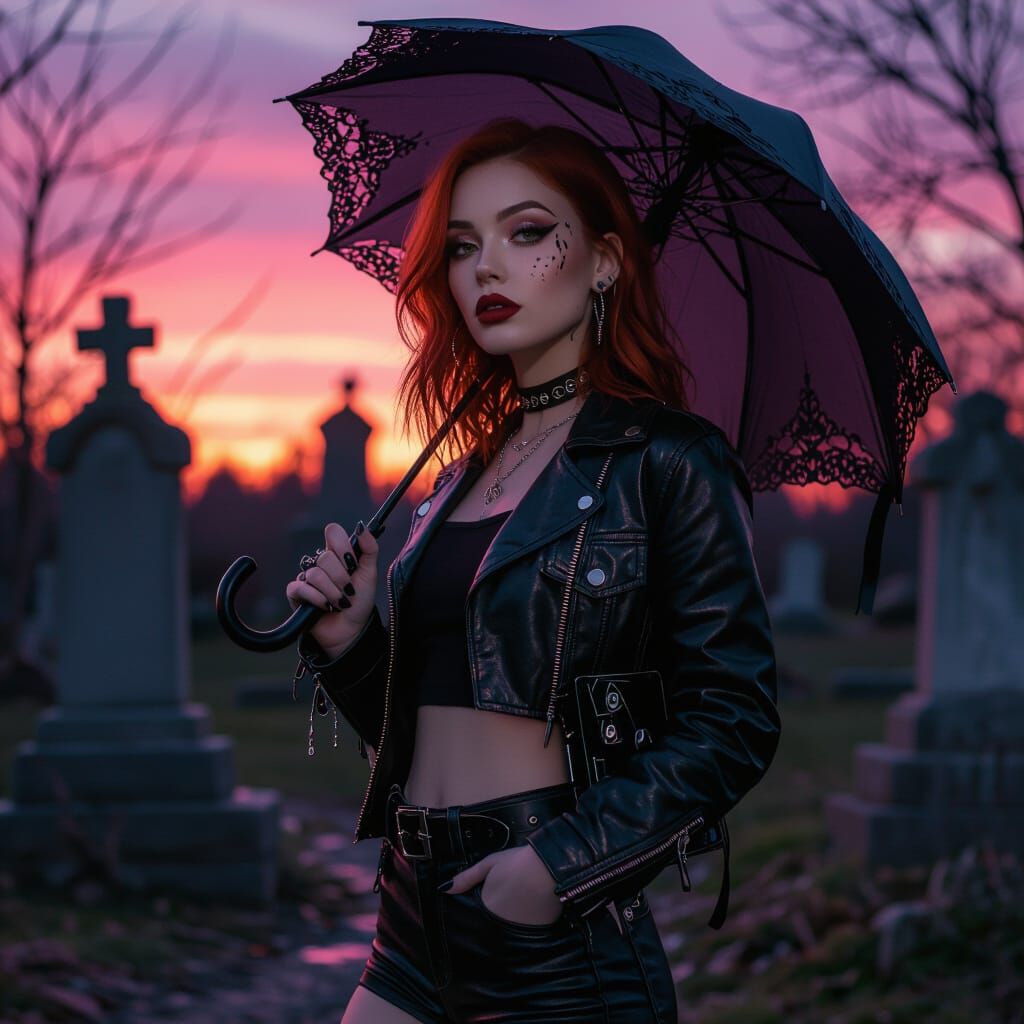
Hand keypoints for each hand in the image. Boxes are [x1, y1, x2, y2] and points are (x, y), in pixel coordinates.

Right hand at [285, 521, 379, 656]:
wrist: (352, 629)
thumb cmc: (360, 601)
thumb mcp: (370, 574)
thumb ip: (369, 549)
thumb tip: (361, 526)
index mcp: (338, 554)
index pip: (333, 533)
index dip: (343, 547)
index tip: (352, 563)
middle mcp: (320, 563)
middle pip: (325, 557)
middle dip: (342, 578)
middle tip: (349, 591)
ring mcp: (307, 577)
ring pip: (315, 574)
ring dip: (333, 593)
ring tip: (340, 603)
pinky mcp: (296, 593)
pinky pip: (301, 588)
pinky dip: (317, 599)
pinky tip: (325, 607)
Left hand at [439, 844, 562, 926]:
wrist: (549, 867)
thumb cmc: (518, 862)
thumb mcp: (490, 863)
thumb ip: (467, 878)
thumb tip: (445, 888)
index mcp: (486, 907)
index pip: (477, 916)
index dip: (484, 906)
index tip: (492, 898)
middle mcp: (500, 924)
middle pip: (493, 925)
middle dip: (497, 916)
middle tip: (509, 898)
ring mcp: (519, 930)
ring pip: (510, 929)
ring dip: (512, 920)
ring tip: (522, 902)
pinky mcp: (538, 933)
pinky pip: (528, 930)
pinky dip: (528, 922)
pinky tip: (533, 907)